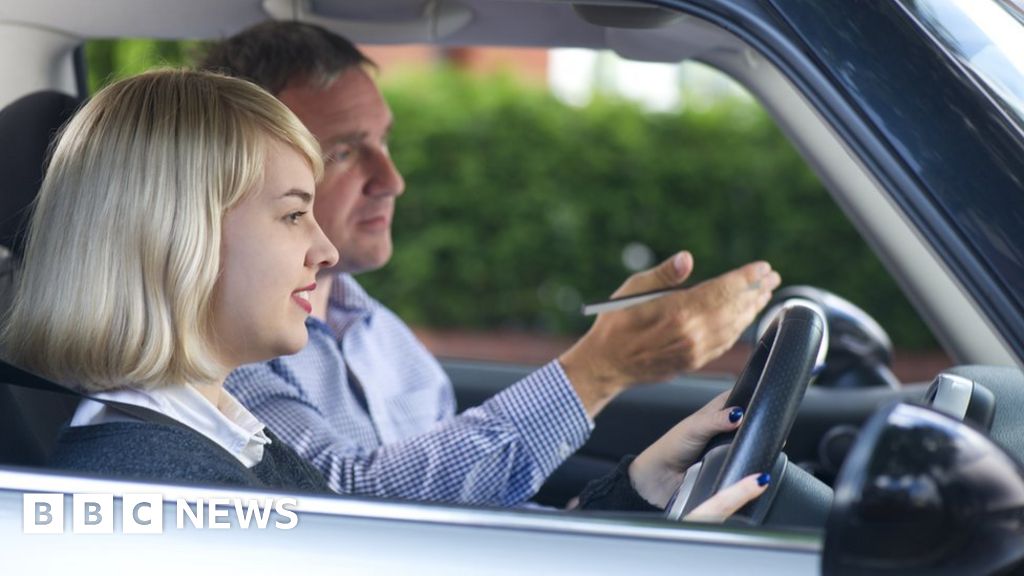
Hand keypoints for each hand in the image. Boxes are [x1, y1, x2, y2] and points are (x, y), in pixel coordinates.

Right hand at [559, 251, 780, 415]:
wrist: (607, 363)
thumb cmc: (616, 322)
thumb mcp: (634, 290)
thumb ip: (665, 274)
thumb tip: (687, 258)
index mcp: (678, 311)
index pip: (723, 290)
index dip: (746, 278)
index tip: (763, 267)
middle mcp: (691, 333)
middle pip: (734, 308)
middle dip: (756, 291)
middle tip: (772, 276)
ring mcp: (694, 351)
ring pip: (734, 327)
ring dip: (752, 309)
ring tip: (764, 294)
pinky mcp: (693, 361)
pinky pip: (725, 343)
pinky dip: (739, 328)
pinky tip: (745, 317)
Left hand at [628, 390, 769, 521]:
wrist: (663, 476)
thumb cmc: (673, 446)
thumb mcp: (695, 427)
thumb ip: (716, 420)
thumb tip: (738, 414)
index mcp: (719, 408)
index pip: (745, 395)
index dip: (756, 397)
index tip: (766, 402)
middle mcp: (727, 424)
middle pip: (752, 420)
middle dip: (759, 424)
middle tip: (764, 429)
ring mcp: (731, 443)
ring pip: (752, 440)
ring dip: (754, 444)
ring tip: (757, 446)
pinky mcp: (732, 461)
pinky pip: (746, 458)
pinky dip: (748, 459)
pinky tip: (750, 460)